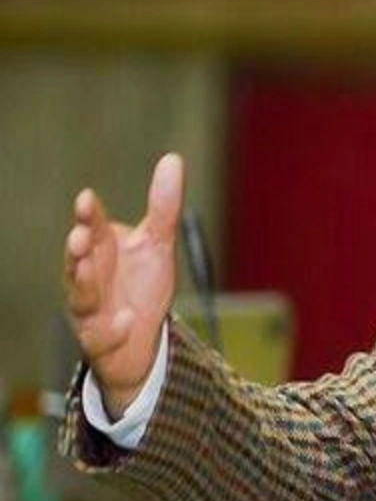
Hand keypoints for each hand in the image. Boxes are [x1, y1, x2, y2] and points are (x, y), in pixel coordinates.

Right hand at [64, 153, 183, 418]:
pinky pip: (104, 337)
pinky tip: (127, 319)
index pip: (92, 228)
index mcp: (102, 251)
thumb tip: (173, 158)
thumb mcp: (158, 245)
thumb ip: (163, 207)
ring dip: (83, 284)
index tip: (86, 198)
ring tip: (86, 269)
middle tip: (79, 236)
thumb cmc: (142, 286)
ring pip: (81, 298)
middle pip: (79, 262)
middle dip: (77, 250)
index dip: (88, 216)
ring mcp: (91, 311)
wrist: (140, 342)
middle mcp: (88, 279)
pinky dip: (114, 328)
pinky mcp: (101, 341)